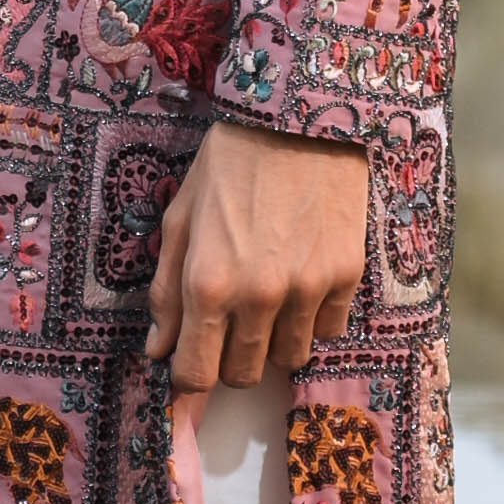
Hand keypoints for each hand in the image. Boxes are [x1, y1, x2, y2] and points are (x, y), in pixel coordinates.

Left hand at [150, 119, 369, 391]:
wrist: (300, 119)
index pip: (195, 374)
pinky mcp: (345, 277)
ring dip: (272, 343)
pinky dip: (312, 320)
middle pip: (242, 376)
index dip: (188, 384)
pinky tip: (301, 283)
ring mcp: (306, 290)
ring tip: (267, 300)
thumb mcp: (181, 219)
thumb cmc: (230, 163)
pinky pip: (326, 332)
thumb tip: (158, 349)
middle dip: (228, 360)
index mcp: (207, 283)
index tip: (189, 373)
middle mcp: (257, 296)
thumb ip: (166, 291)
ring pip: (288, 360)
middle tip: (228, 324)